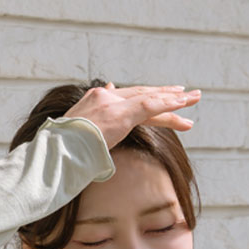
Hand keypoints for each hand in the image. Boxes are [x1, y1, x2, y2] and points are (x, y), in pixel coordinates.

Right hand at [63, 83, 200, 148]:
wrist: (55, 153)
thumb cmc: (60, 151)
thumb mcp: (77, 131)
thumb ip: (93, 117)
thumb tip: (107, 97)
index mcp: (95, 101)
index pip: (128, 98)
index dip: (148, 98)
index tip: (163, 98)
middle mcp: (105, 98)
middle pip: (142, 94)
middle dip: (165, 95)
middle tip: (188, 95)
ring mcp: (112, 105)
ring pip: (150, 99)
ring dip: (174, 100)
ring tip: (194, 99)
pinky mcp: (120, 115)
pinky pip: (150, 106)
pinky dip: (168, 104)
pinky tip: (183, 103)